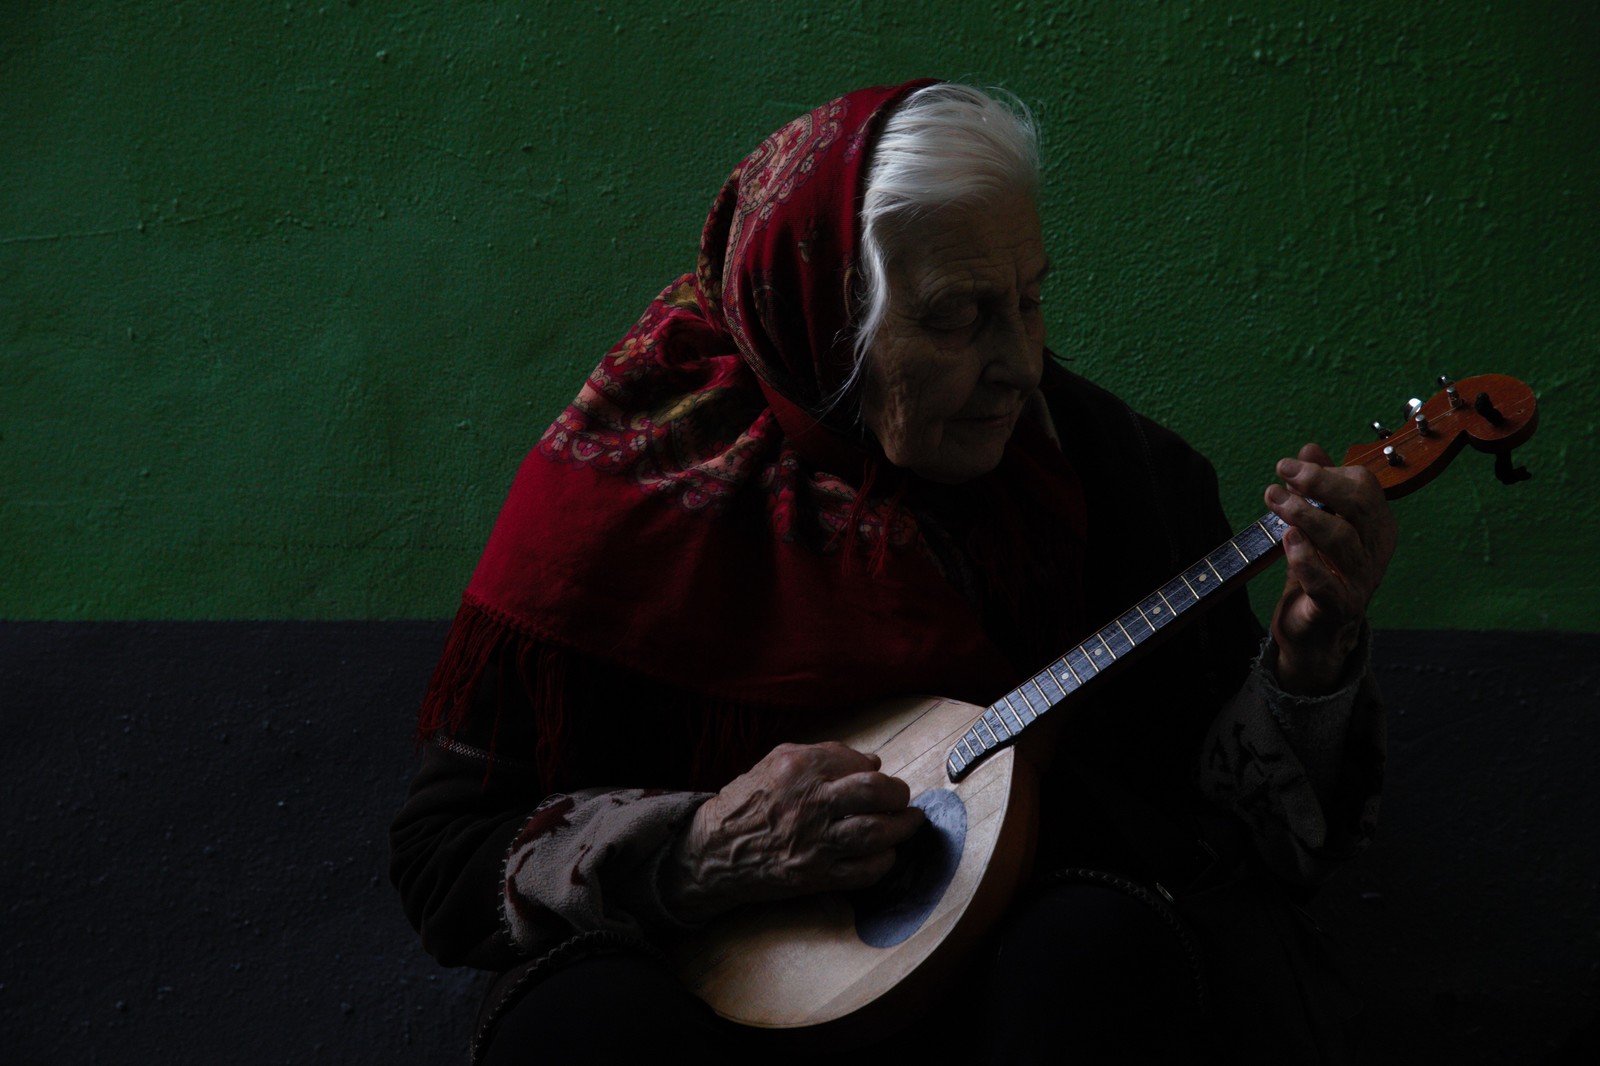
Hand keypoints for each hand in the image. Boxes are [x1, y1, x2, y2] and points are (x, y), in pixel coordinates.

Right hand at [666, 742, 923, 921]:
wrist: (716, 850)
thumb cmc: (747, 802)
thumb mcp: (777, 762)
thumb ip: (825, 756)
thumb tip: (872, 762)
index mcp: (799, 768)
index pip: (855, 761)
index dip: (873, 768)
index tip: (876, 774)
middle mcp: (811, 802)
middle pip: (875, 792)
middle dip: (898, 794)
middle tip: (902, 798)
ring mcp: (816, 841)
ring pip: (876, 832)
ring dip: (902, 827)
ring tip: (910, 822)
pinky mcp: (817, 875)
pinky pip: (864, 871)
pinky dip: (884, 860)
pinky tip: (887, 852)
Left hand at [1264, 443, 1396, 693]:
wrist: (1315, 633)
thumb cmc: (1319, 573)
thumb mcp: (1318, 526)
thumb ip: (1317, 488)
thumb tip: (1309, 449)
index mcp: (1376, 527)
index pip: (1364, 488)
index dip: (1326, 472)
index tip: (1286, 466)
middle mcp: (1375, 552)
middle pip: (1358, 509)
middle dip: (1319, 487)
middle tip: (1282, 478)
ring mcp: (1360, 582)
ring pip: (1341, 542)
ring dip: (1306, 516)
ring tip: (1277, 503)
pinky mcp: (1339, 609)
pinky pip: (1327, 585)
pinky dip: (1307, 562)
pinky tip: (1289, 542)